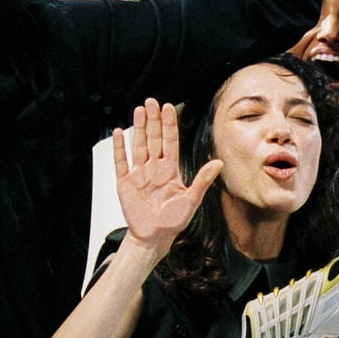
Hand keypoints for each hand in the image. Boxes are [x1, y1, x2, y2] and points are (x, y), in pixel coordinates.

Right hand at [113, 100, 221, 256]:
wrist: (155, 236)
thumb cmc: (173, 220)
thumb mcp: (191, 199)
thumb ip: (202, 179)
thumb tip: (218, 163)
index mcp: (170, 170)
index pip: (170, 141)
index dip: (169, 124)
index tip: (169, 107)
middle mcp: (154, 168)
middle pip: (153, 138)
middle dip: (153, 120)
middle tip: (152, 101)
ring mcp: (138, 173)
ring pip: (138, 145)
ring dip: (138, 128)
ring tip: (139, 110)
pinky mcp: (125, 182)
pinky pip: (121, 161)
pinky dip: (119, 147)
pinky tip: (119, 133)